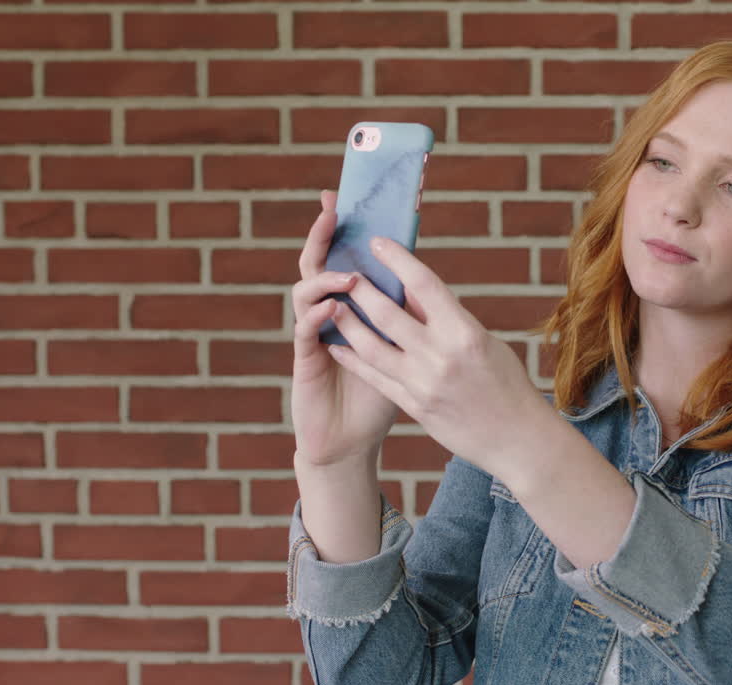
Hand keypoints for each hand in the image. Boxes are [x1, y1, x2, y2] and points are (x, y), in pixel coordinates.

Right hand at [290, 190, 399, 467]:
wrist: (349, 441)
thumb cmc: (378, 398)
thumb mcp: (401, 353)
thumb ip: (408, 321)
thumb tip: (427, 284)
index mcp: (351, 309)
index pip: (347, 258)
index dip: (348, 230)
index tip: (349, 197)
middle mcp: (327, 315)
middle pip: (322, 264)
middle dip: (325, 234)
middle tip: (331, 205)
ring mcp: (312, 336)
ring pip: (307, 291)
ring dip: (327, 277)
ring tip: (347, 275)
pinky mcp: (304, 361)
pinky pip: (305, 331)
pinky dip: (318, 315)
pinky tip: (332, 307)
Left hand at [322, 234, 551, 475]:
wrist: (517, 439)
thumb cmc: (507, 383)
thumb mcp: (485, 343)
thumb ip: (447, 318)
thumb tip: (413, 288)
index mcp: (465, 333)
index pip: (424, 284)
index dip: (397, 259)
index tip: (376, 242)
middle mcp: (441, 356)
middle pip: (388, 313)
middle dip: (361, 288)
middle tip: (344, 272)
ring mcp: (424, 384)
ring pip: (371, 346)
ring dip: (347, 322)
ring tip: (331, 305)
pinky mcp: (414, 408)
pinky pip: (375, 377)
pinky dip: (353, 359)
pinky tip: (337, 345)